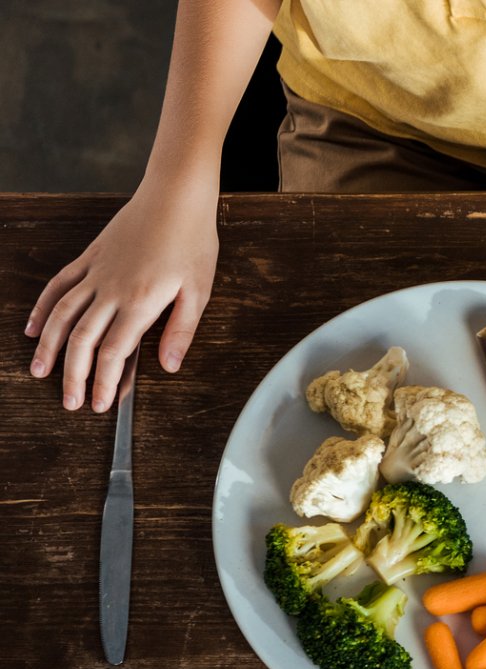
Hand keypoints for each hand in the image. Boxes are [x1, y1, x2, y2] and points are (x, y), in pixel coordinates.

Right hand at [26, 182, 217, 410]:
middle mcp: (111, 290)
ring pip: (62, 314)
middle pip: (82, 340)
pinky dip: (43, 308)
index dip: (103, 381)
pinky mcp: (90, 257)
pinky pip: (59, 285)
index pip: (113, 352)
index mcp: (141, 302)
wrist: (174, 196)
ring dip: (50, 347)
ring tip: (40, 372)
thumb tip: (168, 367)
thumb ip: (181, 331)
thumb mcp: (199, 291)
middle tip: (70, 402)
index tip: (98, 404)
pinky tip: (35, 328)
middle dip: (74, 375)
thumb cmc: (192, 242)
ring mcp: (96, 272)